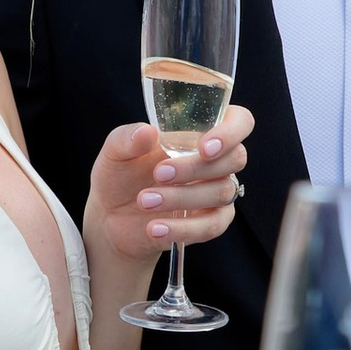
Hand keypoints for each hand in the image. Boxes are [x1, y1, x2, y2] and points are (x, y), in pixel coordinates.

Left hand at [83, 106, 255, 275]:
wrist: (112, 218)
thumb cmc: (120, 175)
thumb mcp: (114, 152)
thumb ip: (127, 138)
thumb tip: (147, 132)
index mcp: (200, 132)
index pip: (238, 121)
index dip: (230, 132)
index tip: (204, 147)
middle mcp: (215, 161)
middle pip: (235, 158)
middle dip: (196, 167)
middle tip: (158, 174)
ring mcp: (216, 192)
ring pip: (222, 192)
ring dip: (182, 197)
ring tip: (144, 201)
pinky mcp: (210, 222)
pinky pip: (211, 226)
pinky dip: (183, 229)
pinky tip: (155, 228)